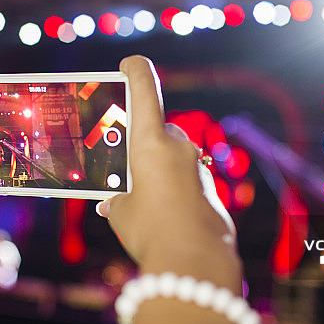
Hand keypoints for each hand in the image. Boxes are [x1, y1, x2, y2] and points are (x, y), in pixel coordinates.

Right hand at [97, 56, 239, 285]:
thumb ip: (117, 198)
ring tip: (135, 198)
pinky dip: (169, 187)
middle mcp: (178, 146)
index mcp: (151, 141)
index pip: (145, 89)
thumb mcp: (121, 212)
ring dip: (154, 168)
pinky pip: (182, 177)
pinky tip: (157, 214)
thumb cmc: (152, 230)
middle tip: (120, 165)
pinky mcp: (207, 186)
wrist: (196, 261)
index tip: (129, 62)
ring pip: (170, 155)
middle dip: (139, 143)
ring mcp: (196, 165)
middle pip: (155, 130)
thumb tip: (116, 202)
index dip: (136, 70)